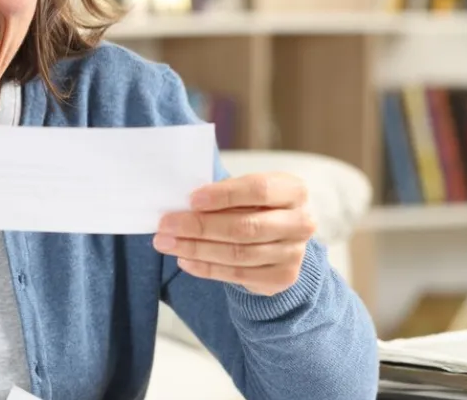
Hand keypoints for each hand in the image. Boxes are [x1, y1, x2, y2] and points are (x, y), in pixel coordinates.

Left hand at [153, 172, 315, 295]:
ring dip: (196, 248)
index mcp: (294, 191)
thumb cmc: (255, 206)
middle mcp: (301, 222)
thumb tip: (181, 204)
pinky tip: (184, 260)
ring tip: (166, 243)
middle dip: (199, 226)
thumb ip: (222, 194)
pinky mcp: (282, 277)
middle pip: (245, 227)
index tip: (191, 199)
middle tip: (166, 225)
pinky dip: (206, 268)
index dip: (223, 195)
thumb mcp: (246, 191)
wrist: (280, 239)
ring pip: (238, 253)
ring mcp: (294, 253)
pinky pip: (237, 274)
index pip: (258, 190)